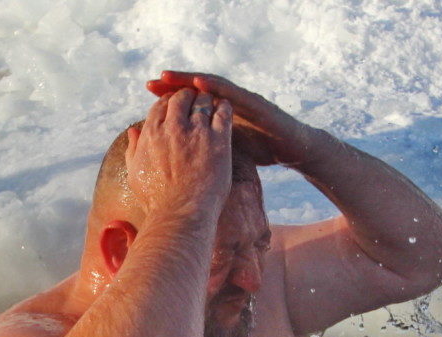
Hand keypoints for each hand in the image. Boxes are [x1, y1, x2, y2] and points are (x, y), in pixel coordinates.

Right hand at [126, 88, 233, 222]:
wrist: (180, 215)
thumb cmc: (157, 200)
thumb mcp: (135, 173)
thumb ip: (133, 149)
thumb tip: (133, 131)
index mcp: (151, 132)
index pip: (162, 104)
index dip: (171, 102)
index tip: (178, 107)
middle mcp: (173, 127)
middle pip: (182, 97)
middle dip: (189, 96)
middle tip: (197, 101)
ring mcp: (197, 132)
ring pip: (204, 101)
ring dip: (208, 99)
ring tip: (213, 104)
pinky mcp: (218, 140)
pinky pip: (224, 112)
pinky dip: (224, 107)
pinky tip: (226, 109)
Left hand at [147, 71, 320, 166]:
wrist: (292, 149)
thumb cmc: (261, 149)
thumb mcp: (229, 150)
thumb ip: (210, 144)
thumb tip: (183, 154)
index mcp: (219, 115)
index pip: (189, 105)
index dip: (168, 99)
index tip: (148, 96)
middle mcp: (228, 102)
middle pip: (195, 92)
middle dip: (173, 87)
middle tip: (151, 84)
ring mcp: (242, 100)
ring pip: (212, 86)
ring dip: (189, 80)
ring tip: (169, 77)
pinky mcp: (255, 104)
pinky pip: (233, 93)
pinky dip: (216, 87)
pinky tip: (201, 82)